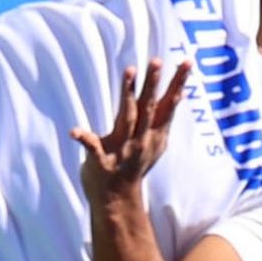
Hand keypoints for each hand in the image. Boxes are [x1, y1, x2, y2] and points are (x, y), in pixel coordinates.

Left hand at [72, 59, 191, 204]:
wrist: (118, 199)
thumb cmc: (134, 165)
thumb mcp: (156, 143)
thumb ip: (166, 118)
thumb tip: (180, 93)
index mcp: (153, 134)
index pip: (168, 103)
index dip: (177, 83)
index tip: (187, 62)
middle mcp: (140, 139)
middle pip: (148, 107)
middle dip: (153, 84)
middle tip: (157, 61)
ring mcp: (122, 150)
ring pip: (127, 117)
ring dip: (128, 94)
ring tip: (130, 70)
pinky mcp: (101, 161)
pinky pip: (92, 147)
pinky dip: (83, 138)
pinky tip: (74, 131)